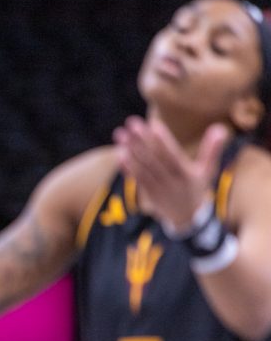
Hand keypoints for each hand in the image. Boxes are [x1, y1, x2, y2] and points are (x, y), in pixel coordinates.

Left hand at [113, 117, 228, 231]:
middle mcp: (171, 181)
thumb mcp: (208, 170)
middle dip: (142, 140)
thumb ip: (212, 149)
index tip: (153, 125)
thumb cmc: (197, 188)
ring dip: (130, 151)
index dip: (162, 141)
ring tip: (121, 134)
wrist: (187, 218)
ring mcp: (158, 188)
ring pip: (142, 168)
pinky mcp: (148, 193)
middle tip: (131, 122)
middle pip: (154, 159)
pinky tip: (120, 154)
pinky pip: (137, 179)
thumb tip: (220, 128)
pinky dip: (128, 167)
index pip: (172, 155)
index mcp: (186, 173)